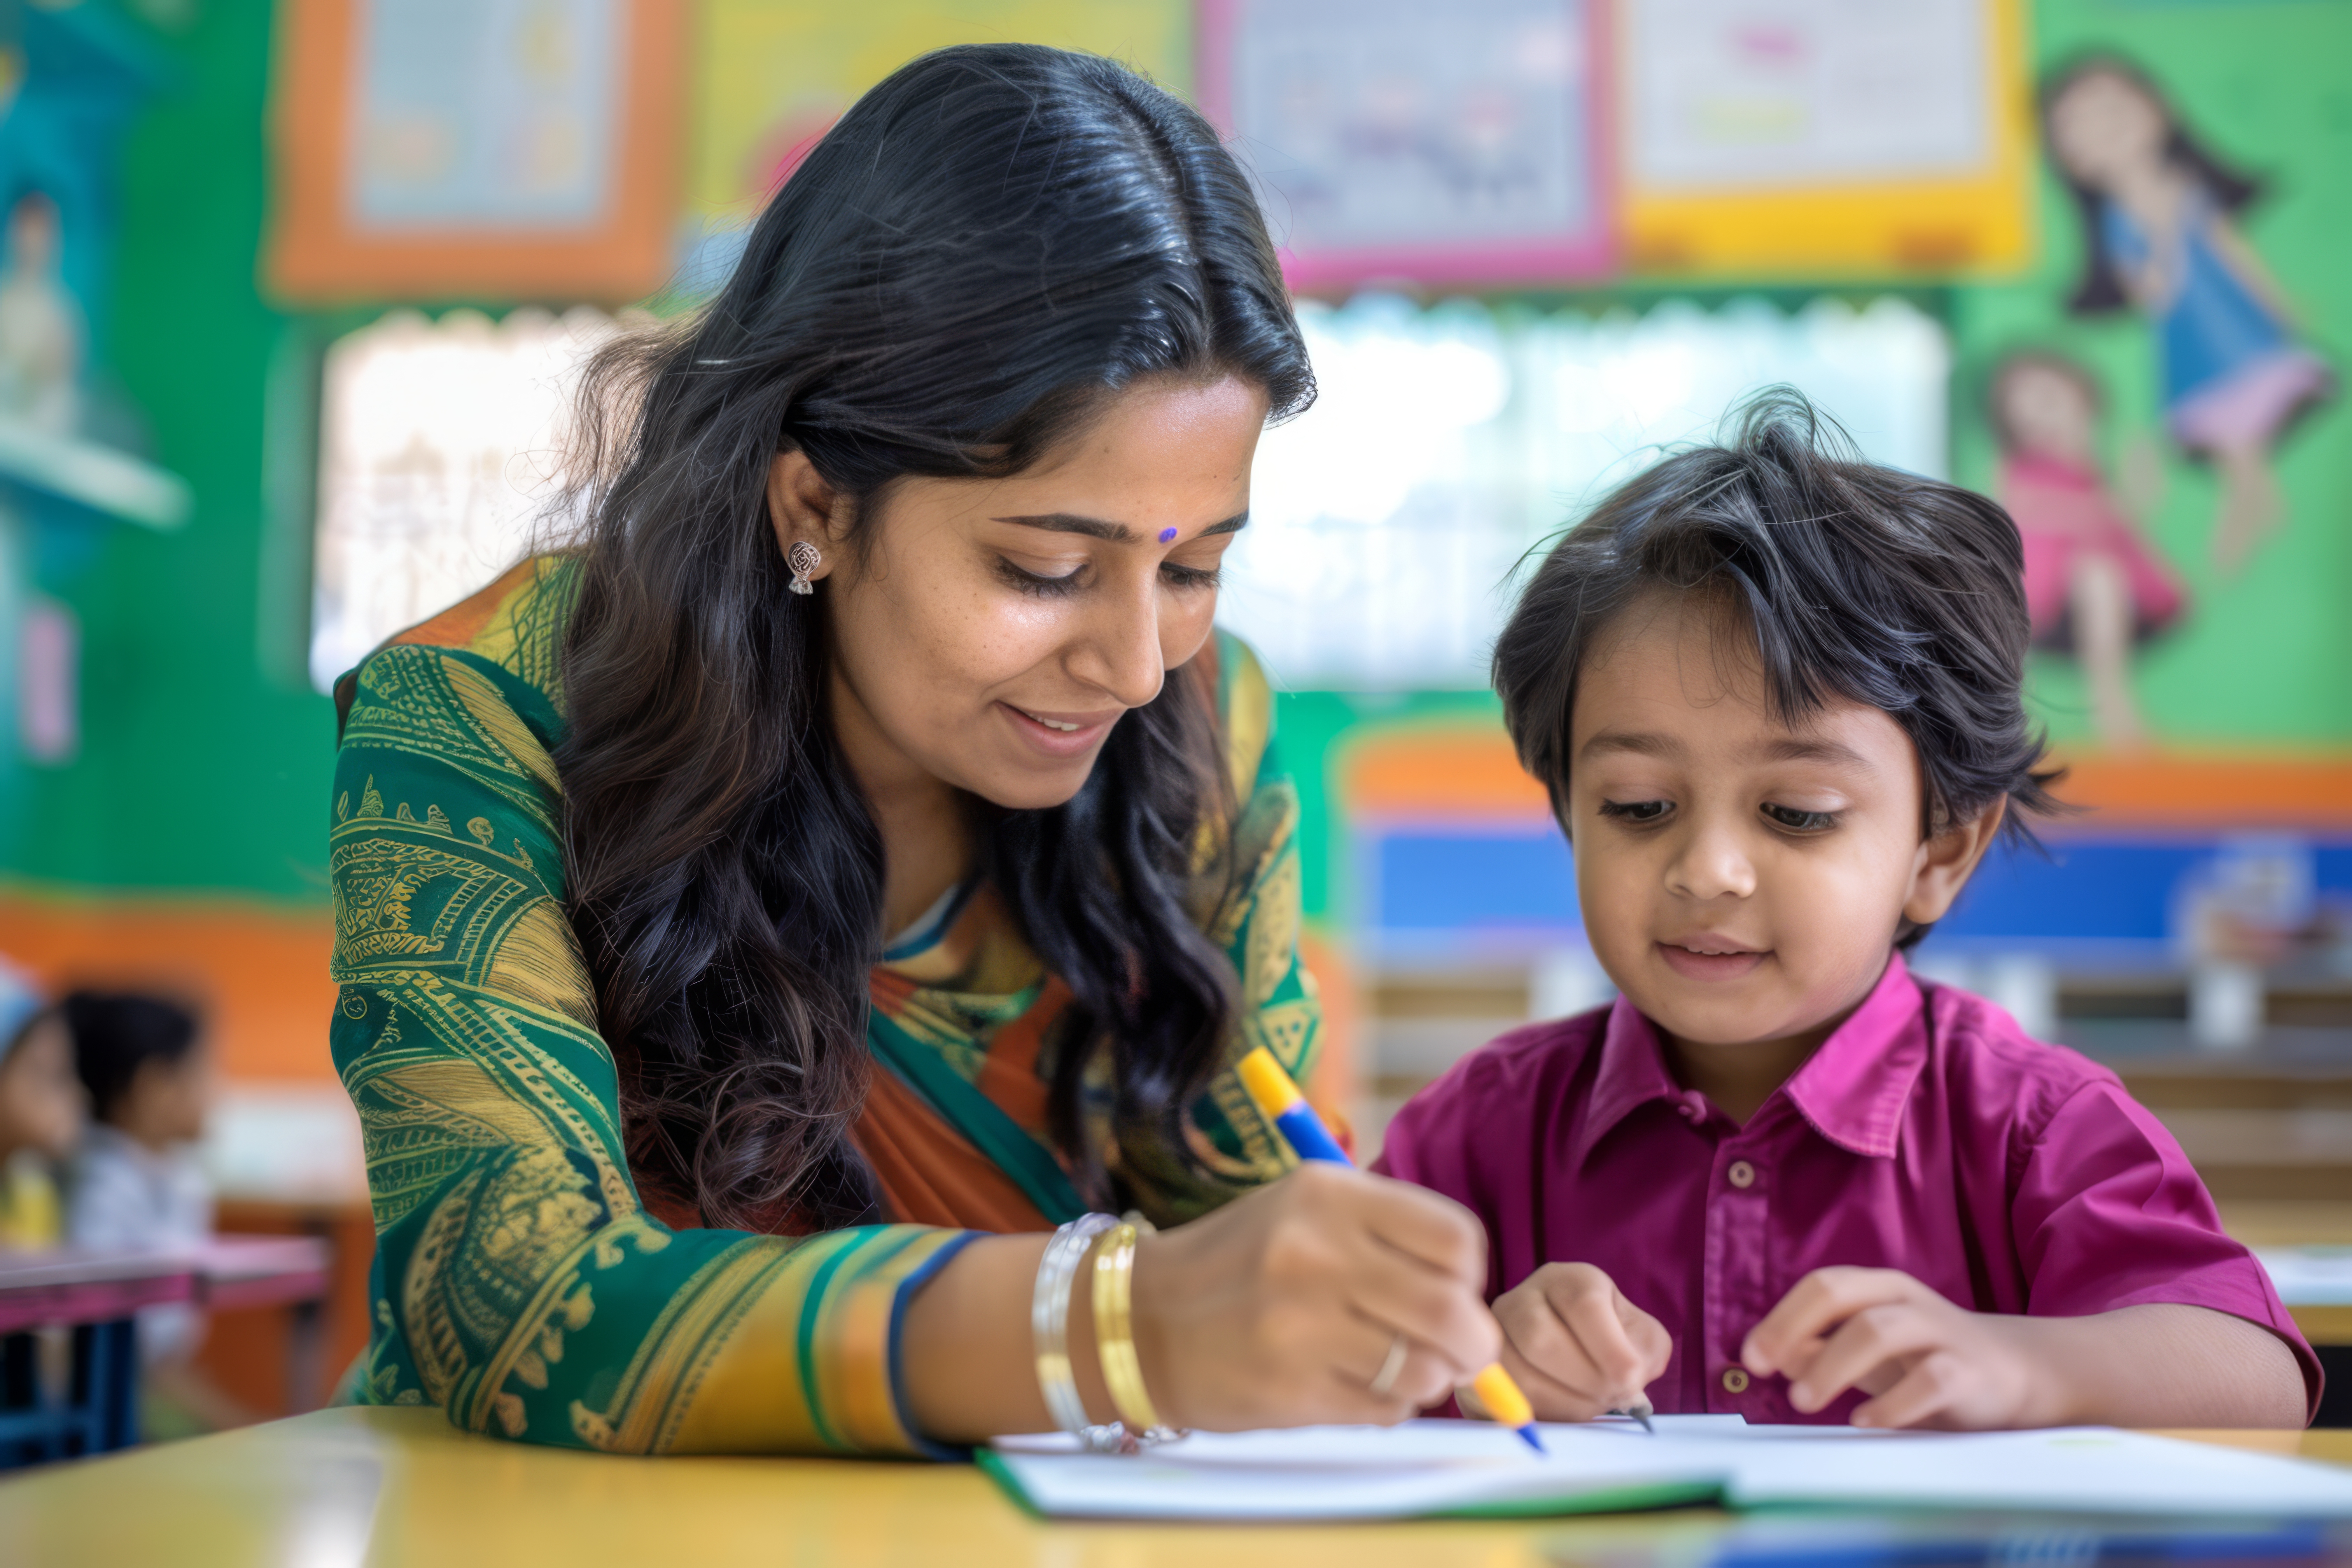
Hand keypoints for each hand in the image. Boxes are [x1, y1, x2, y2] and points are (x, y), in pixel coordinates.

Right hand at [1131, 1161, 1501, 1430]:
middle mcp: (1316, 1253)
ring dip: (1430, 1378)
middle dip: (1470, 1341)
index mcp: (1327, 1194)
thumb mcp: (1305, 1214)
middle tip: (1458, 1349)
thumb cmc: (1239, 1265)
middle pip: (1452, 1309)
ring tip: (1399, 1368)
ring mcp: (1301, 1325)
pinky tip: (1354, 1387)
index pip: (1455, 1238)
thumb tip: (1473, 1308)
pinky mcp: (1291, 1389)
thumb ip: (1387, 1243)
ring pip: (1426, 1369)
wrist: (1139, 1322)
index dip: (1468, 1272)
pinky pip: (1386, 1410)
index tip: (1451, 1286)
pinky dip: (1388, 1406)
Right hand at [1484, 1262, 1669, 1421]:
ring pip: (1517, 1372)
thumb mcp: (1640, 1338)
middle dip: (1584, 1380)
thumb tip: (1629, 1380)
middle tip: (1608, 1397)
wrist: (1575, 1360)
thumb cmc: (1611, 1346)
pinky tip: (1560, 1413)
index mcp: (1569, 1281)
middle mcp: (1523, 1298)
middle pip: (1541, 1339)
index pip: (1583, 1304)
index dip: (1609, 1348)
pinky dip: (1535, 1414)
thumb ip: (1645, 1351)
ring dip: (1562, 1402)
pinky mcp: (1478, 1370)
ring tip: (1589, 1406)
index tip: (1630, 1379)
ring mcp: (1493, 1333)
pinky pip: (1499, 1398)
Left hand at [1742, 1267, 2046, 1428]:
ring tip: (1803, 1401)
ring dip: (1832, 1365)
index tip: (1751, 1358)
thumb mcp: (1866, 1352)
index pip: (1819, 1286)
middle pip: (1840, 1294)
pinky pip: (1929, 1379)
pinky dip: (1892, 1402)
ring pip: (1877, 1331)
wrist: (2014, 1373)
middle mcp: (1905, 1300)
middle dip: (1794, 1329)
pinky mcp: (1969, 1371)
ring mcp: (1940, 1332)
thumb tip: (1775, 1357)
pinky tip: (1865, 1421)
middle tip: (1766, 1373)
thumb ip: (1819, 1350)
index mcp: (1877, 1287)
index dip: (1780, 1318)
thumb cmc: (1923, 1360)